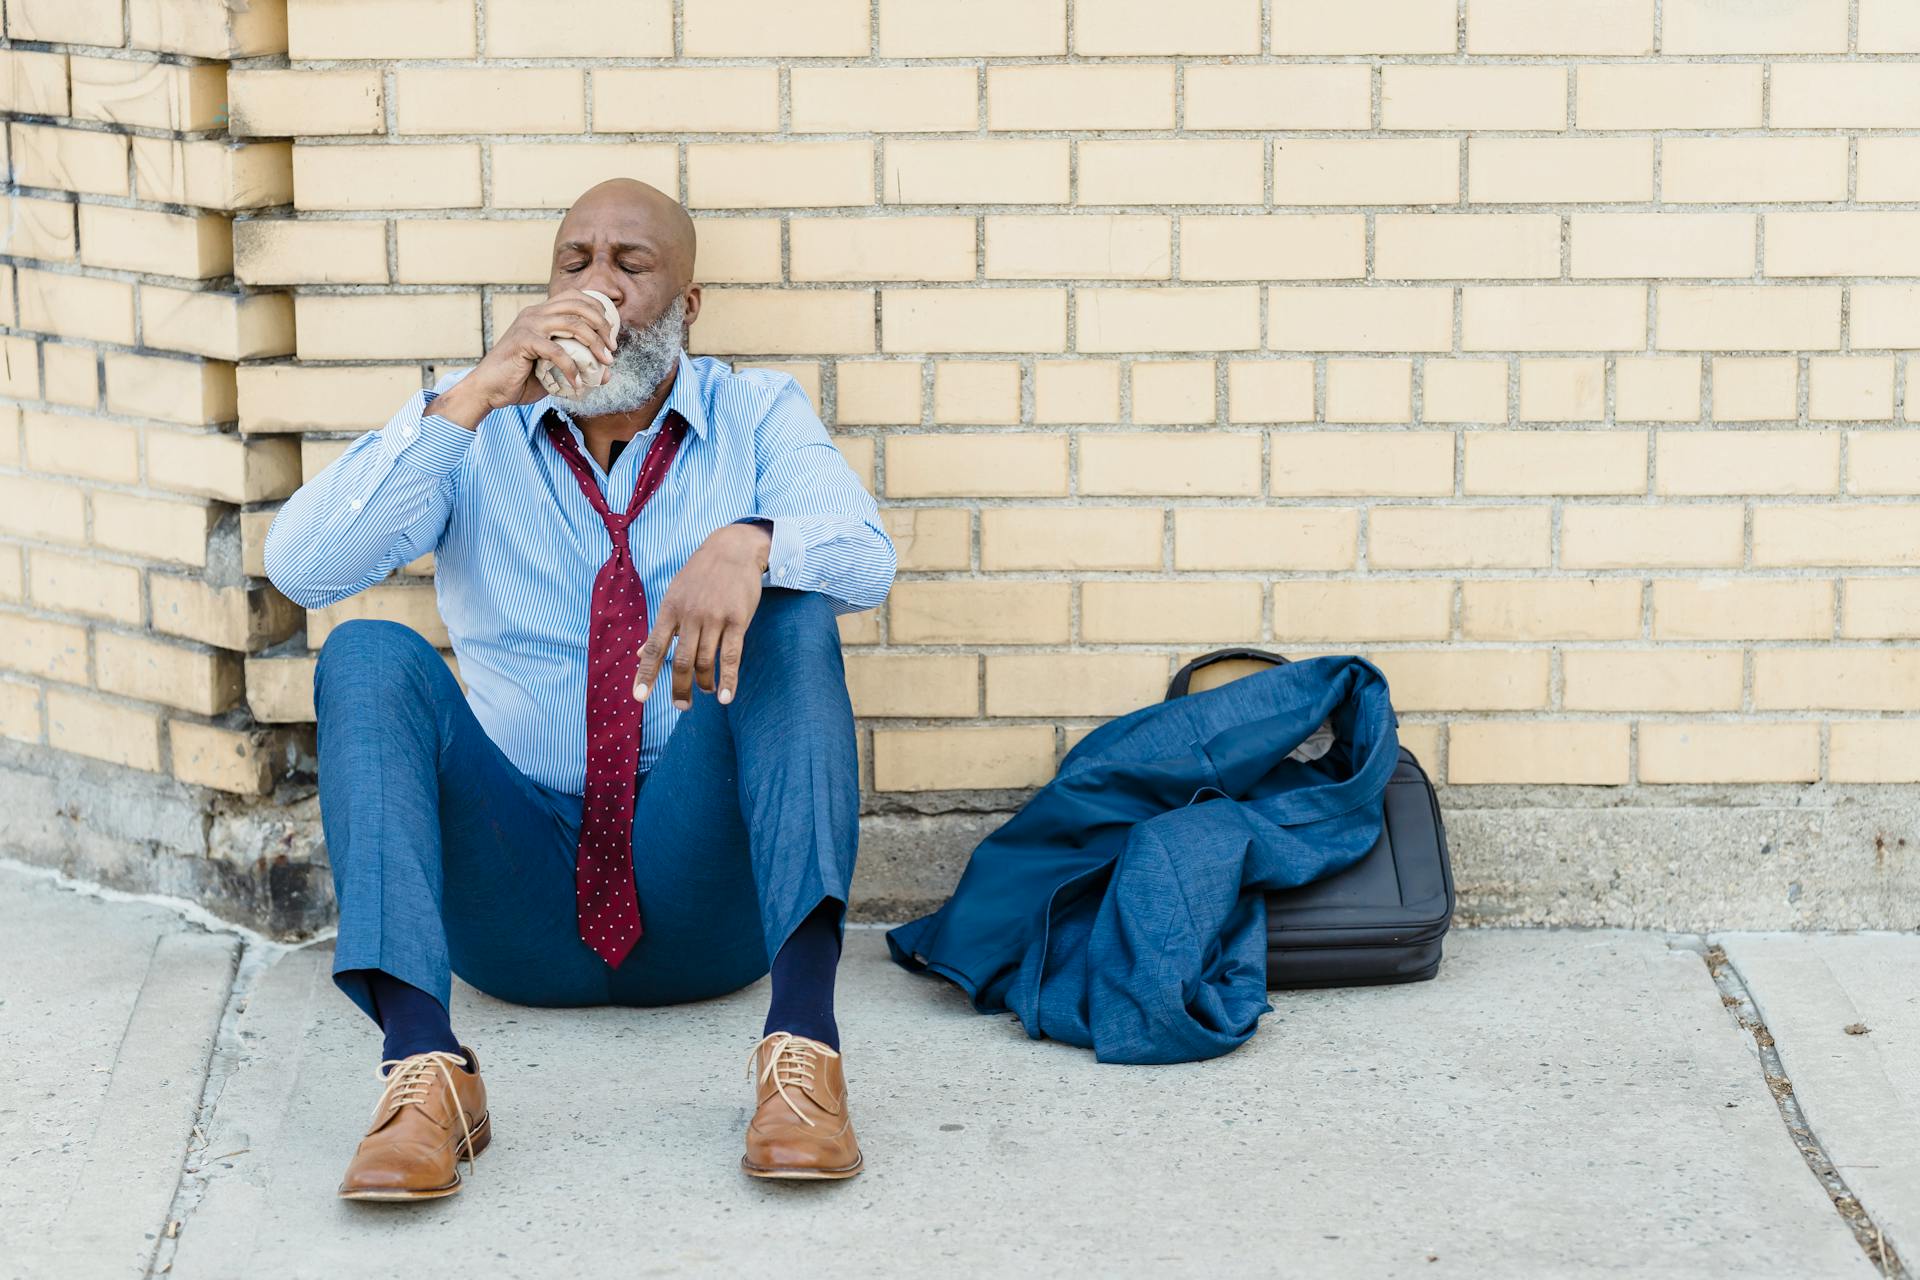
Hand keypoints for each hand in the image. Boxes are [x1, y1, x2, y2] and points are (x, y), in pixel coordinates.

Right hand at [429, 291, 617, 428]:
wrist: (489, 389)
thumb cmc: (520, 379)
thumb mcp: (554, 371)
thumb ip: (578, 367)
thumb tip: (606, 374)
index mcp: (541, 313)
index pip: (575, 297)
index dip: (598, 310)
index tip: (611, 334)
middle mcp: (535, 313)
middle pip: (578, 305)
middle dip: (602, 326)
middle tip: (611, 349)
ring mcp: (528, 325)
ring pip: (572, 324)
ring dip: (594, 344)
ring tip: (603, 363)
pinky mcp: (523, 342)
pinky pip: (557, 351)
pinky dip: (572, 368)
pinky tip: (577, 383)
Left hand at [633, 522, 772, 709]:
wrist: (733, 549)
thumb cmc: (700, 574)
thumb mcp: (674, 595)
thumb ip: (660, 628)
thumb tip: (639, 655)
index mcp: (670, 610)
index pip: (653, 648)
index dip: (646, 675)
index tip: (640, 698)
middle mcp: (689, 615)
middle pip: (680, 661)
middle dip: (679, 688)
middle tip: (681, 706)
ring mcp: (714, 618)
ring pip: (705, 662)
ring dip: (704, 683)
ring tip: (706, 692)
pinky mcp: (737, 620)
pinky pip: (731, 656)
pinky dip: (728, 680)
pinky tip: (726, 697)